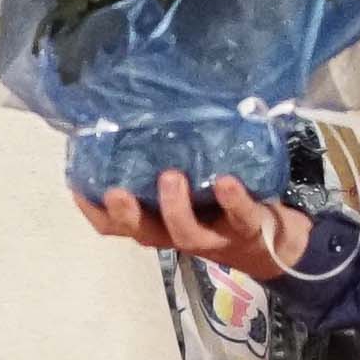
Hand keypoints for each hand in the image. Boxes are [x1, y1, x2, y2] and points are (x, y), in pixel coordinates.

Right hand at [79, 171, 312, 279]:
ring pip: (186, 233)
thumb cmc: (225, 209)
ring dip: (174, 208)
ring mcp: (215, 238)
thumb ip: (169, 167)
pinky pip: (240, 217)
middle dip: (126, 215)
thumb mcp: (194, 192)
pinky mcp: (248, 230)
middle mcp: (181, 235)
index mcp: (162, 224)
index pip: (118, 227)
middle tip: (116, 191)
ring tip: (171, 177)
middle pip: (145, 234)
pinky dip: (233, 200)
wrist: (280, 244)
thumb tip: (145, 114)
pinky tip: (227, 181)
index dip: (95, 211)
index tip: (79, 185)